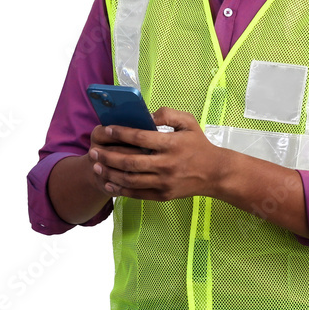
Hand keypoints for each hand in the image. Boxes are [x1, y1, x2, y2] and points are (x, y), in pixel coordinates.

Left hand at [88, 107, 226, 201]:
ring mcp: (164, 182)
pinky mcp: (163, 195)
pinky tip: (109, 182)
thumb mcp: (188, 122)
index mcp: (171, 144)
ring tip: (96, 166)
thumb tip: (145, 115)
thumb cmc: (199, 145)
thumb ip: (167, 114)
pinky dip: (120, 189)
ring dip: (110, 173)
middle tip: (93, 151)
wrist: (215, 173)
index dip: (120, 133)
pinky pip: (137, 193)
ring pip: (130, 179)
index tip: (107, 129)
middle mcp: (166, 164)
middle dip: (108, 156)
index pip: (140, 137)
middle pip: (129, 161)